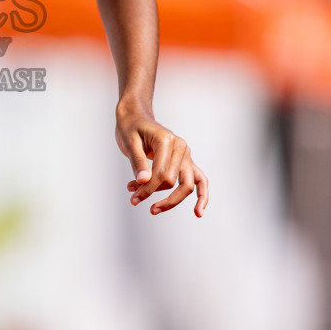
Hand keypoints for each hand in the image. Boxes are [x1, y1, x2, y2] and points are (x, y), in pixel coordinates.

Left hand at [116, 100, 208, 216]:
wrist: (136, 117)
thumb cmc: (131, 128)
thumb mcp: (129, 142)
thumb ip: (138, 162)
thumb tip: (144, 181)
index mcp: (167, 140)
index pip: (161, 174)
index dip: (147, 189)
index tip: (133, 197)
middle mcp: (181, 147)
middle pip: (173, 181)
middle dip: (153, 193)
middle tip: (134, 200)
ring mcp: (186, 155)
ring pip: (188, 185)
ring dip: (172, 201)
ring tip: (154, 210)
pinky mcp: (186, 162)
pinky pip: (199, 180)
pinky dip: (201, 196)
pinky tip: (198, 212)